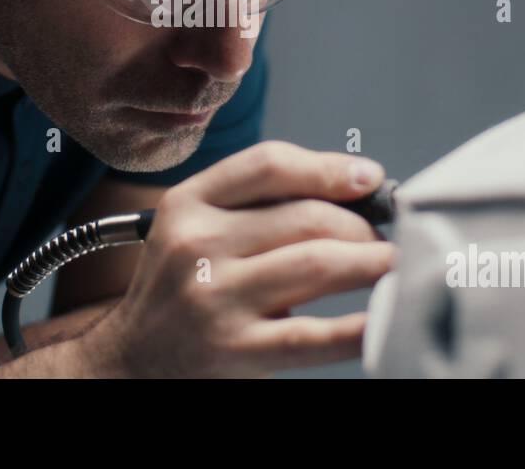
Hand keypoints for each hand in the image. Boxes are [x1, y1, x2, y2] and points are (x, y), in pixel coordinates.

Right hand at [85, 141, 394, 376]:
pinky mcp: (235, 349)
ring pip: (318, 263)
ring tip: (393, 264)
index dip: (329, 168)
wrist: (131, 360)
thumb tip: (354, 189)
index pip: (269, 165)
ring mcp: (214, 298)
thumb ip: (256, 205)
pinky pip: (315, 335)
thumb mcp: (195, 229)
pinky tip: (387, 317)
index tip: (369, 178)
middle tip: (384, 237)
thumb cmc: (180, 289)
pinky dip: (361, 326)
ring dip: (372, 262)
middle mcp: (196, 244)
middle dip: (362, 224)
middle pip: (305, 216)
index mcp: (187, 203)